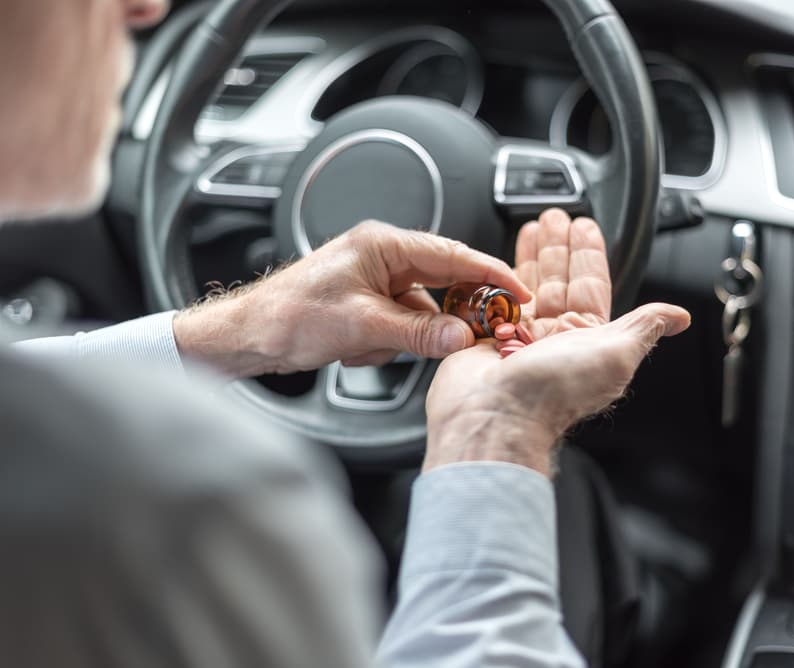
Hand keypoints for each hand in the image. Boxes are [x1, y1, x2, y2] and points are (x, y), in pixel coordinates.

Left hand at [172, 221, 531, 376]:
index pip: (453, 255)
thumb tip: (462, 336)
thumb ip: (418, 333)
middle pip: (442, 282)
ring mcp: (375, 280)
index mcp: (384, 245)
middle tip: (470, 334)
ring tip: (369, 344)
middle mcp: (383, 257)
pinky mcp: (368, 303)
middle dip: (446, 314)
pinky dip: (389, 342)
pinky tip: (358, 349)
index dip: (491, 274)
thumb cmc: (289, 316)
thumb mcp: (363, 327)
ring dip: (405, 335)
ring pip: (422, 310)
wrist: (248, 335)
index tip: (519, 292)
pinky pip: (401, 324)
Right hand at [424, 209, 690, 476]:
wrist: (496, 415)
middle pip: (558, 281)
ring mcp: (519, 339)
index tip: (584, 227)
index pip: (592, 286)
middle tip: (555, 218)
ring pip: (526, 287)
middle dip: (558, 247)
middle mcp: (554, 339)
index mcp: (587, 340)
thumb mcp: (616, 352)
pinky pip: (493, 302)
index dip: (590, 255)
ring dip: (531, 256)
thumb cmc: (555, 391)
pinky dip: (496, 279)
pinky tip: (498, 260)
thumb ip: (645, 326)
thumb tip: (680, 316)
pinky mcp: (487, 340)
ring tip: (531, 227)